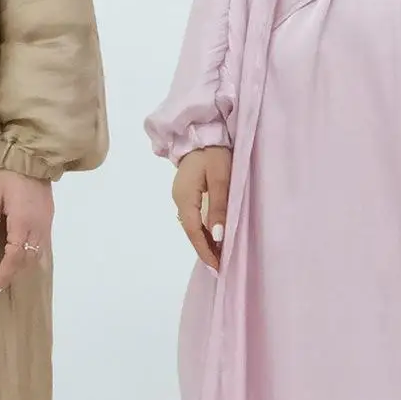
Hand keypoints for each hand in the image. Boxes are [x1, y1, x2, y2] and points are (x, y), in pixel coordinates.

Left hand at [0, 166, 53, 298]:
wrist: (31, 154)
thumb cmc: (5, 174)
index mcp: (22, 225)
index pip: (14, 259)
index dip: (2, 277)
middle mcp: (38, 228)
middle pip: (28, 261)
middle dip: (12, 276)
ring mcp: (47, 223)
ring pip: (38, 255)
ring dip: (23, 267)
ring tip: (7, 274)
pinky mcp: (49, 217)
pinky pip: (43, 245)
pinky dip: (32, 256)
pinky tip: (23, 256)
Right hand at [172, 146, 231, 269]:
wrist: (202, 132)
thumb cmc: (214, 154)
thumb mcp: (221, 178)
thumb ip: (219, 207)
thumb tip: (218, 236)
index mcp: (184, 198)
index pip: (194, 232)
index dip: (205, 251)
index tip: (218, 267)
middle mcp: (179, 200)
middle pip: (191, 231)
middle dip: (205, 249)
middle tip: (221, 266)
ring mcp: (181, 196)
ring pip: (192, 225)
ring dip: (204, 240)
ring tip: (219, 255)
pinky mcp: (186, 192)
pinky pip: (193, 217)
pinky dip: (203, 229)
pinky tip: (213, 236)